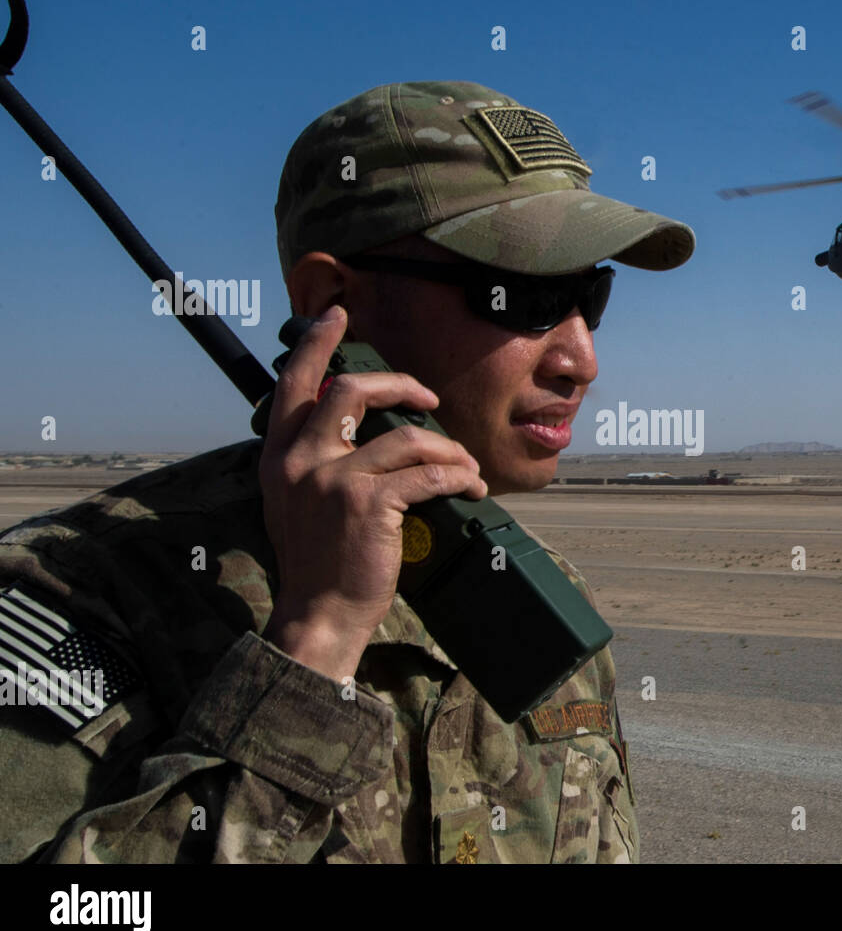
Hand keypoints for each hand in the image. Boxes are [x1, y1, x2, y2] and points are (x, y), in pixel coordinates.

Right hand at [258, 305, 487, 681]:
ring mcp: (333, 480)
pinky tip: (472, 487)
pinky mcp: (368, 504)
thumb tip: (357, 429)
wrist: (320, 614)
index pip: (295, 385)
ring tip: (466, 465)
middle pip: (353, 392)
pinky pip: (429, 473)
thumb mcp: (297, 502)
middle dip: (401, 385)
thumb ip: (315, 460)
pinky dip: (460, 477)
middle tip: (430, 399)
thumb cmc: (319, 561)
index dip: (317, 345)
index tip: (338, 316)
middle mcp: (301, 460)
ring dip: (447, 448)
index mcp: (280, 456)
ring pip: (406, 436)